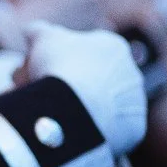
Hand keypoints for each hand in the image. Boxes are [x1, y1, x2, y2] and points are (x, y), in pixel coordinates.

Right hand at [17, 23, 147, 155]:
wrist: (75, 108)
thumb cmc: (59, 67)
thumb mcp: (42, 39)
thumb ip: (38, 31)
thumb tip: (30, 32)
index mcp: (113, 46)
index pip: (84, 52)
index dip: (57, 61)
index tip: (39, 72)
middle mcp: (131, 71)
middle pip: (94, 79)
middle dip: (68, 86)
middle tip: (43, 97)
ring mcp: (136, 101)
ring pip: (104, 105)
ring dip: (82, 109)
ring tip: (56, 119)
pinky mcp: (135, 129)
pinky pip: (111, 130)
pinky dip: (93, 132)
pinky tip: (73, 134)